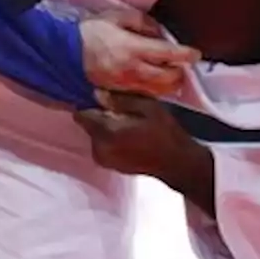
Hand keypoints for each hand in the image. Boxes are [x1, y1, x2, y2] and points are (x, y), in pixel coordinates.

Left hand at [73, 90, 196, 176]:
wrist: (178, 164)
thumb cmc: (165, 133)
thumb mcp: (148, 107)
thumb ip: (120, 100)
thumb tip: (96, 93)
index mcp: (107, 133)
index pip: (81, 115)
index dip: (87, 103)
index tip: (99, 96)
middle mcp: (99, 148)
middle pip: (88, 125)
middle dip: (99, 115)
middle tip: (119, 108)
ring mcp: (103, 159)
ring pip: (95, 134)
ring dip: (105, 127)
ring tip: (126, 121)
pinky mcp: (110, 165)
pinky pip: (102, 145)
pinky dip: (110, 138)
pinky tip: (128, 134)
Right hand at [79, 11, 199, 95]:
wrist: (64, 52)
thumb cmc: (90, 30)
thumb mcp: (116, 16)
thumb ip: (142, 22)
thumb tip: (160, 33)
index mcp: (133, 48)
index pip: (168, 54)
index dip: (186, 55)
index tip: (196, 54)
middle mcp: (133, 69)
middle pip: (168, 79)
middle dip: (180, 73)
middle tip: (182, 64)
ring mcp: (126, 83)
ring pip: (159, 91)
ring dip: (170, 83)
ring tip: (171, 73)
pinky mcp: (120, 91)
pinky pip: (145, 93)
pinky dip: (155, 88)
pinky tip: (154, 79)